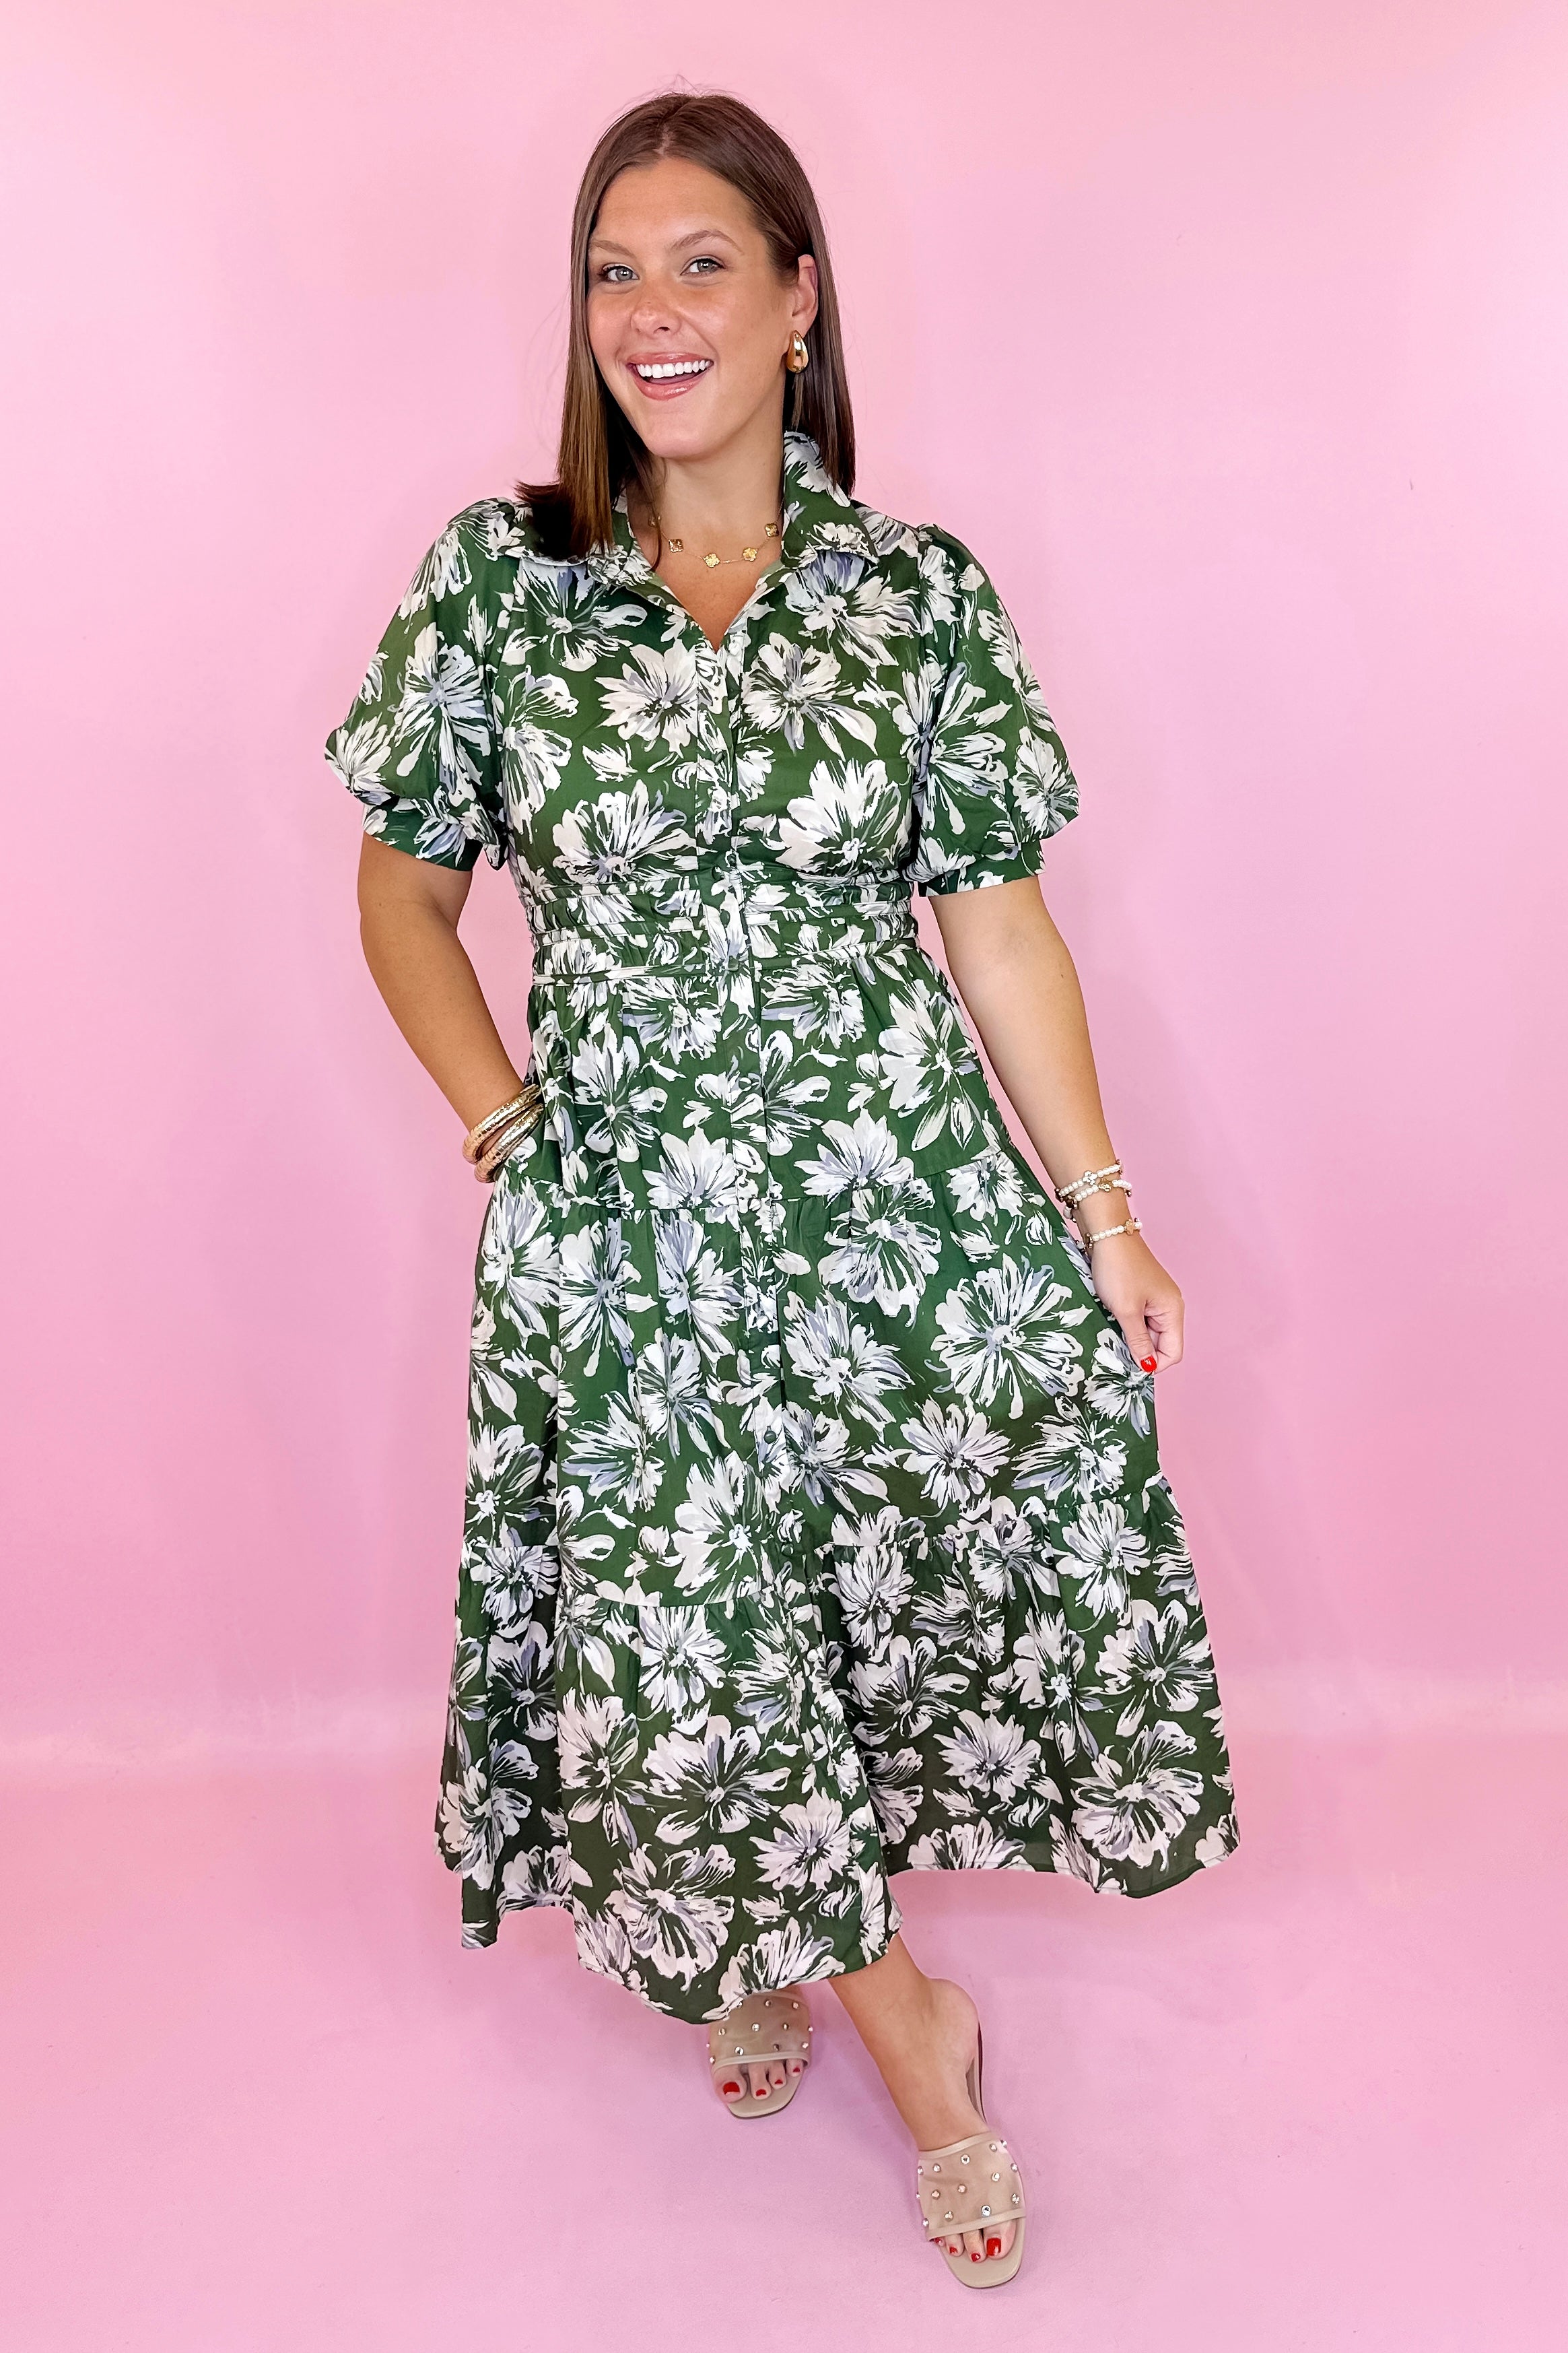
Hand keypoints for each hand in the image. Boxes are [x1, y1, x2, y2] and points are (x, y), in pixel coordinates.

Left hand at [1086, 1231, 1183, 1373]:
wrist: (1107, 1235)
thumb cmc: (1118, 1269)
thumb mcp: (1126, 1310)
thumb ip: (1138, 1341)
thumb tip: (1147, 1366)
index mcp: (1172, 1310)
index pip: (1173, 1352)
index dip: (1152, 1363)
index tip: (1128, 1365)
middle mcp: (1169, 1306)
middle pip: (1160, 1344)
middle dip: (1139, 1350)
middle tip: (1114, 1348)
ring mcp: (1155, 1300)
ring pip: (1146, 1333)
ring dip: (1130, 1337)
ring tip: (1111, 1330)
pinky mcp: (1141, 1294)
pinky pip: (1138, 1320)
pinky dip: (1125, 1324)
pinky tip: (1111, 1320)